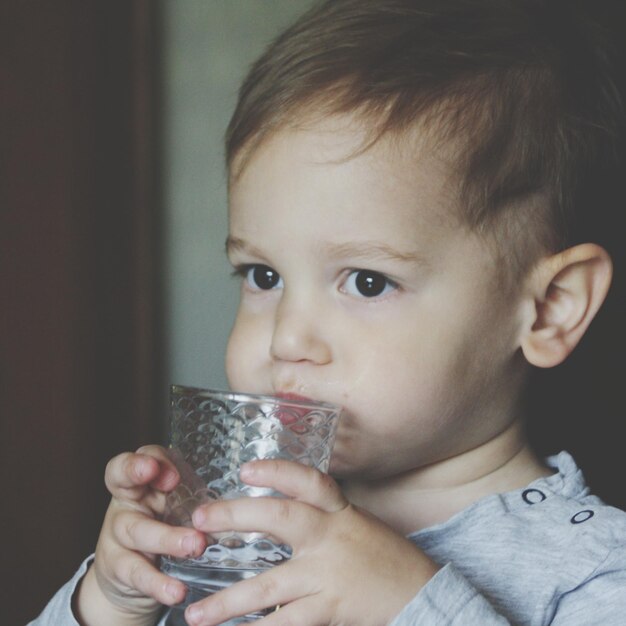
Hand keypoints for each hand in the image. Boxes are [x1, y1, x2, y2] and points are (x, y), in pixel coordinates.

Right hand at [75, 446, 207, 625]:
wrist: (130, 576)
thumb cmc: (164, 526)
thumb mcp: (176, 504)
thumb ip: (197, 494)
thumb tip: (247, 494)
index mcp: (141, 481)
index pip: (136, 457)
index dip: (148, 459)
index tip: (173, 471)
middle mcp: (125, 502)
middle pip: (123, 482)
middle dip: (139, 474)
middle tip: (172, 481)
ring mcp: (117, 535)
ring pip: (136, 530)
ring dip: (168, 537)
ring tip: (196, 544)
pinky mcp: (119, 569)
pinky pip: (137, 573)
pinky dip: (159, 583)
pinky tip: (177, 591)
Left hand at [184, 460, 438, 625]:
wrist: (423, 593)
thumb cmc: (385, 559)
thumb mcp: (358, 527)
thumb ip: (324, 521)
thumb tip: (279, 520)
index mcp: (340, 512)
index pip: (308, 481)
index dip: (276, 471)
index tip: (246, 469)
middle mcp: (332, 535)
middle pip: (279, 517)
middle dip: (236, 516)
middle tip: (198, 519)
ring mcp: (330, 573)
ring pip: (270, 584)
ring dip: (229, 601)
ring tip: (195, 613)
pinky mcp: (331, 607)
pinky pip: (286, 622)